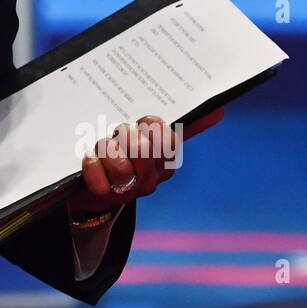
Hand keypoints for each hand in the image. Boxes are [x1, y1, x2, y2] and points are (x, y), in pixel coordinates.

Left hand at [66, 108, 225, 218]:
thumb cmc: (125, 156)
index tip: (142, 121)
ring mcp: (127, 191)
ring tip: (102, 146)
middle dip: (127, 134)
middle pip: (144, 150)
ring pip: (122, 166)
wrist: (92, 191)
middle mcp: (149, 180)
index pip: (168, 140)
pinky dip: (92, 166)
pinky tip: (89, 159)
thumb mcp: (150, 140)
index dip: (153, 127)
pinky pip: (99, 181)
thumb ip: (180, 127)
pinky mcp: (102, 198)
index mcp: (164, 163)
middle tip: (118, 132)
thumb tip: (217, 110)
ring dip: (108, 148)